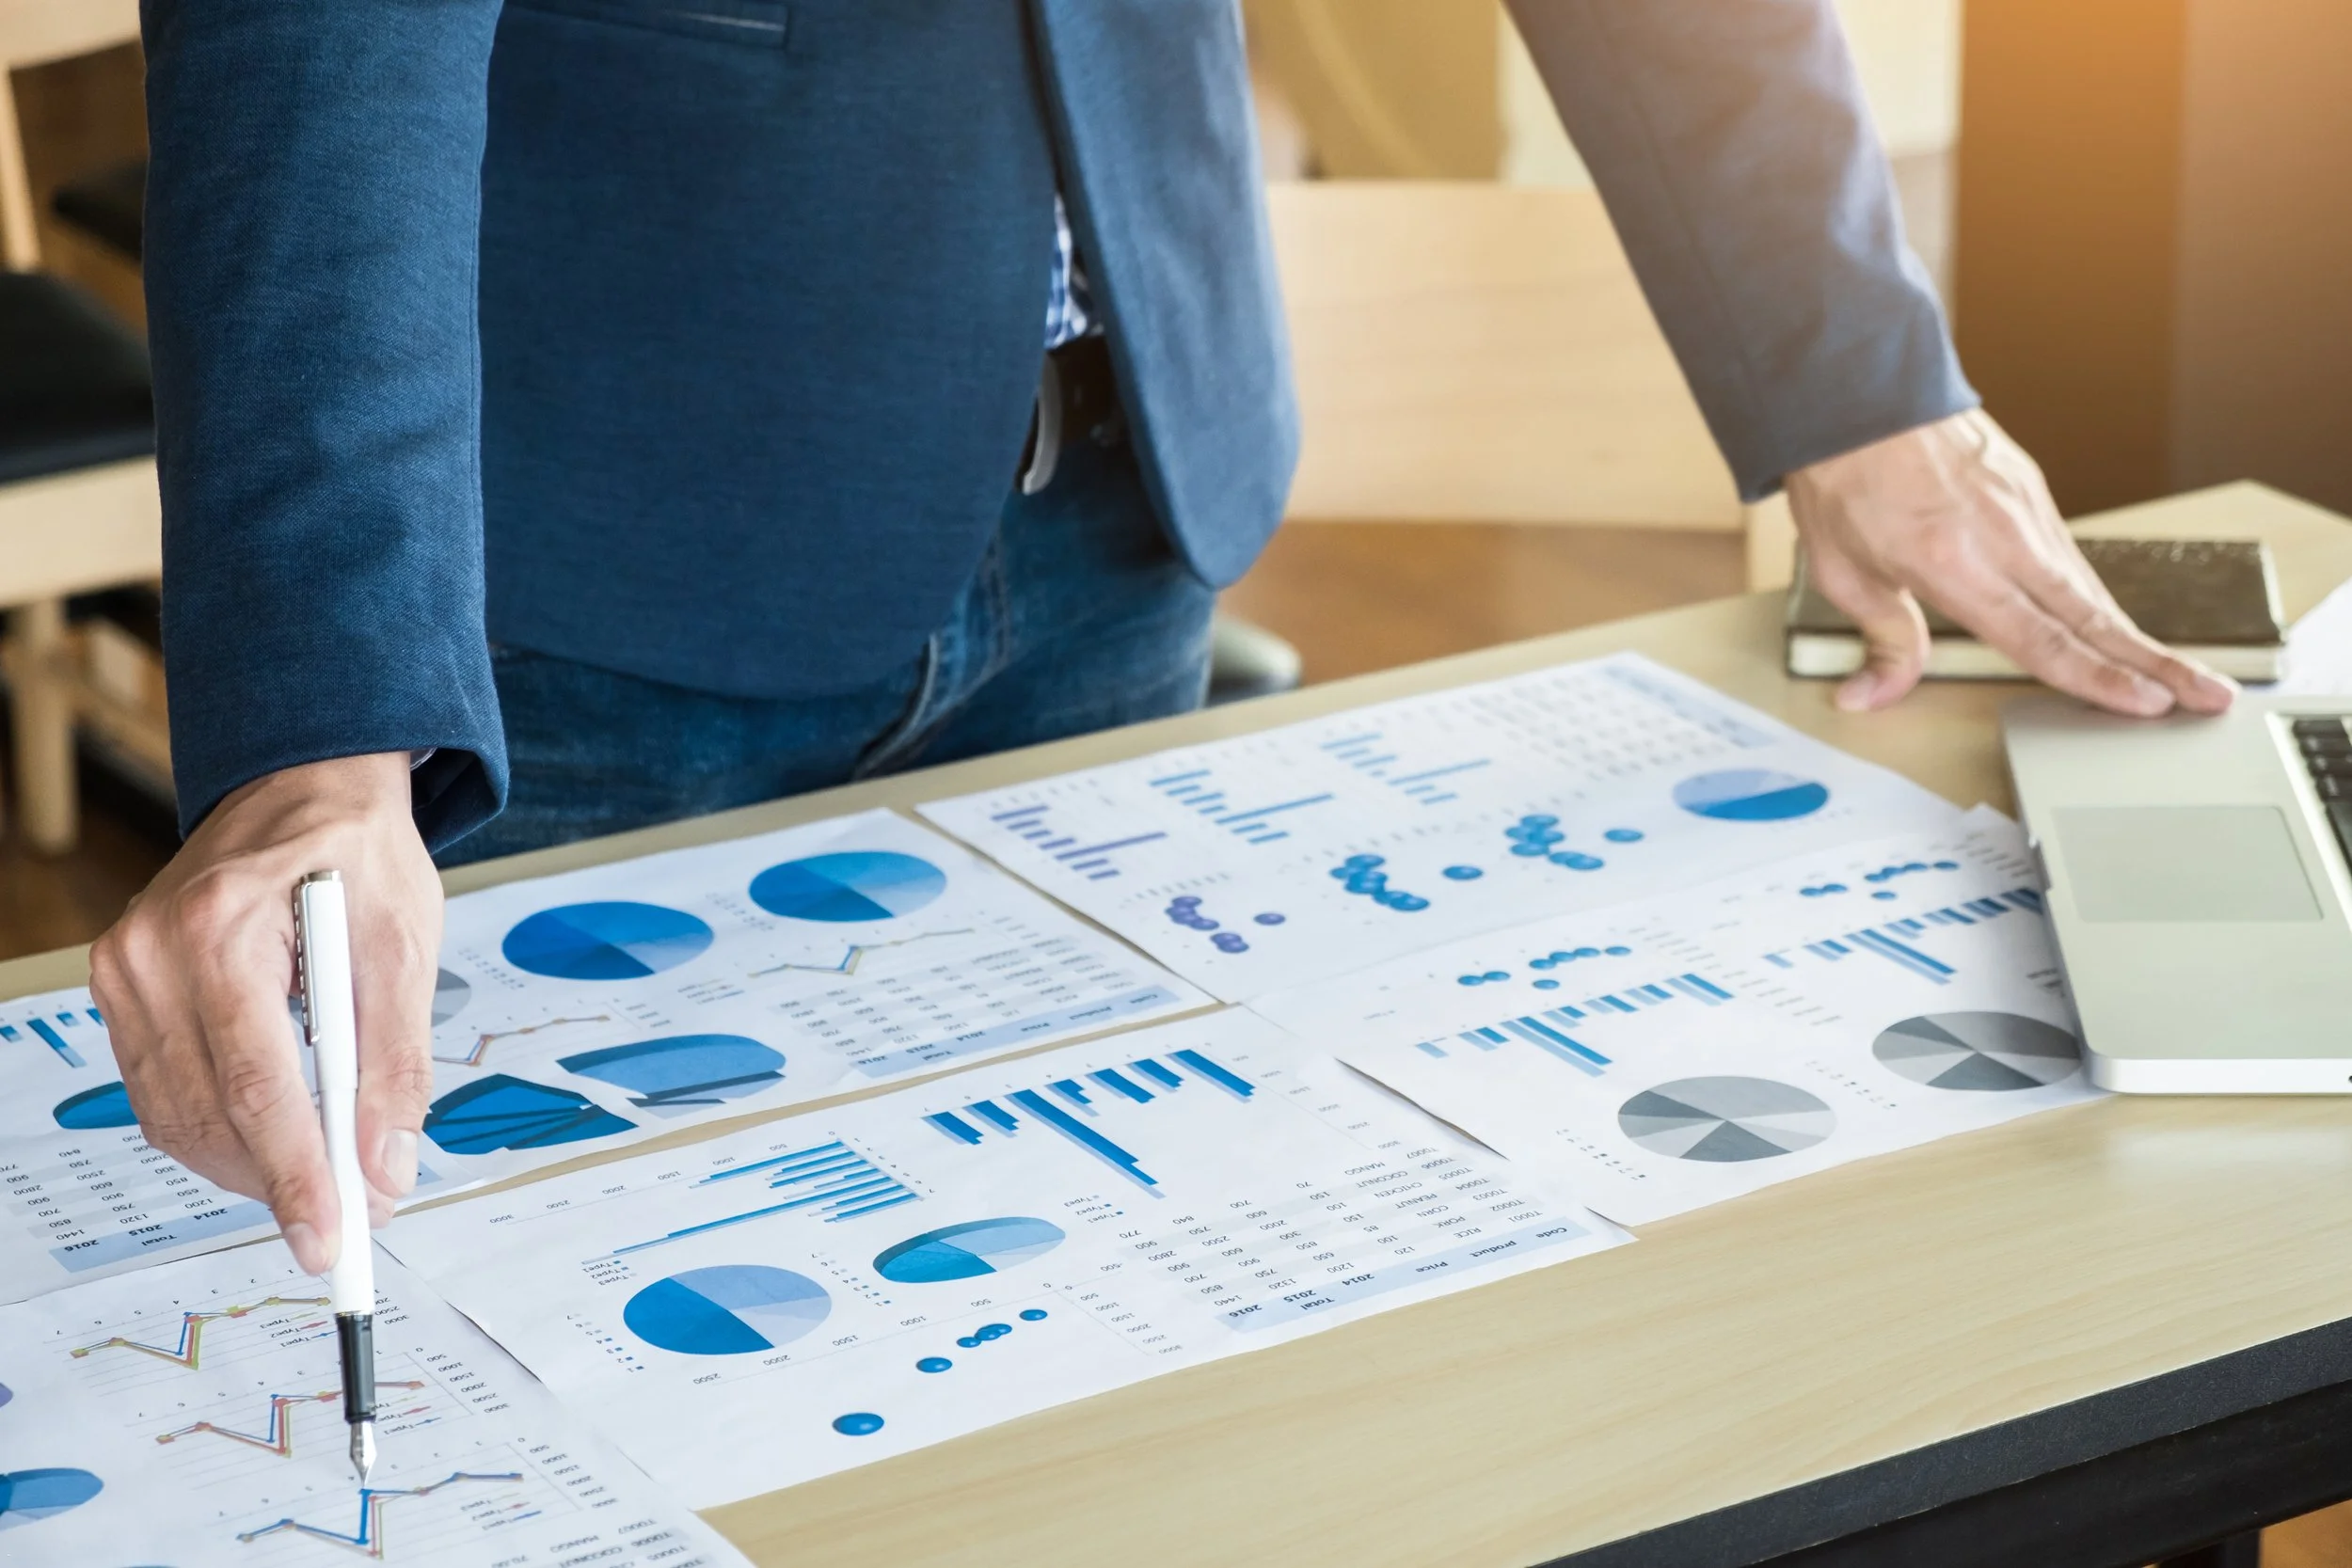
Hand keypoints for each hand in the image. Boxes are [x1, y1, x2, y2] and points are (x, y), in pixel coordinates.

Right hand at [88, 753, 442, 1272]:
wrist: (305, 789)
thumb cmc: (359, 854)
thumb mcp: (406, 946)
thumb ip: (395, 1063)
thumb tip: (386, 1167)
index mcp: (222, 926)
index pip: (257, 1086)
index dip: (296, 1174)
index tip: (333, 1237)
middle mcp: (151, 950)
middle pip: (209, 1113)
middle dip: (280, 1180)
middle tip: (353, 1217)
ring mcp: (123, 970)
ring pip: (176, 1116)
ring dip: (247, 1165)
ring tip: (321, 1179)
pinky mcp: (121, 988)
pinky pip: (161, 1090)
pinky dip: (218, 1128)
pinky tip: (272, 1134)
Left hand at [1786, 408, 2236, 716]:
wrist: (1860, 391)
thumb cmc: (1845, 478)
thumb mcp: (1842, 572)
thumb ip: (1880, 641)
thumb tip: (1868, 697)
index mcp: (1955, 563)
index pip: (2040, 637)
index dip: (2097, 678)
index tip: (2148, 704)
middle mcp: (2004, 536)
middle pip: (2094, 615)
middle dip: (2156, 662)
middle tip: (2210, 696)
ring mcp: (2024, 508)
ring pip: (2089, 586)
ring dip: (2133, 634)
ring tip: (2178, 674)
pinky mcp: (2030, 488)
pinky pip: (2070, 555)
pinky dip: (2095, 596)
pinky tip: (2111, 624)